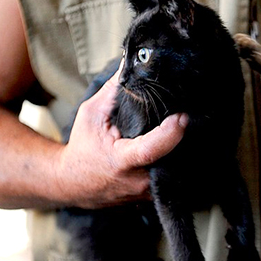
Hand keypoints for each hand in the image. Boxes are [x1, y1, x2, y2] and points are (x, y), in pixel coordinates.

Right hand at [55, 61, 187, 208]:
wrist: (72, 182)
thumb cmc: (83, 147)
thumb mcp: (91, 114)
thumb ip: (114, 90)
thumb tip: (132, 64)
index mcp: (122, 162)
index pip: (152, 149)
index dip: (171, 133)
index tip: (182, 115)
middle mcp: (138, 181)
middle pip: (172, 158)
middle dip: (182, 138)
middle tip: (187, 116)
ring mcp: (147, 193)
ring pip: (176, 169)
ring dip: (182, 150)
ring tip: (184, 129)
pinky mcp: (153, 196)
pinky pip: (172, 177)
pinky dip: (176, 160)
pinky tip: (177, 145)